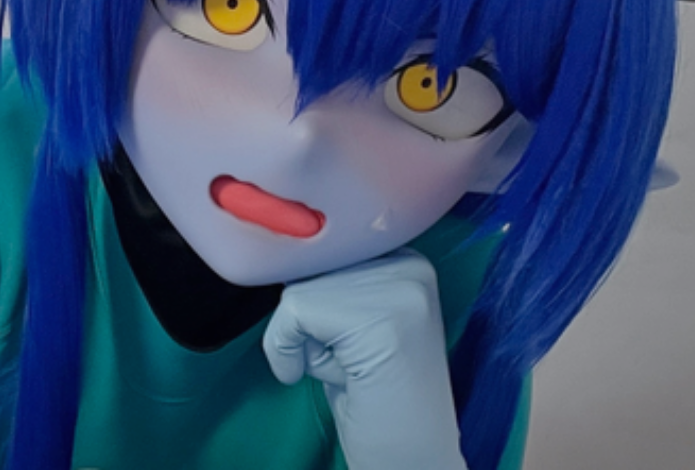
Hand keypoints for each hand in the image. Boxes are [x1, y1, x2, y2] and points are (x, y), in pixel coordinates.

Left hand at [262, 249, 467, 469]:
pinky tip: (340, 380)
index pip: (325, 252)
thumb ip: (334, 281)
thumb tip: (282, 245)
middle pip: (310, 270)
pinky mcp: (374, 317)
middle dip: (314, 326)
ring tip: (357, 371)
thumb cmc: (376, 396)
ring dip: (310, 344)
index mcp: (408, 260)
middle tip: (359, 364)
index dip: (319, 305)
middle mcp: (409, 264)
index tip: (354, 344)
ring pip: (298, 292)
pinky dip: (291, 354)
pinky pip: (290, 315)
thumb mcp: (355, 321)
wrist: (412, 459)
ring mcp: (397, 288)